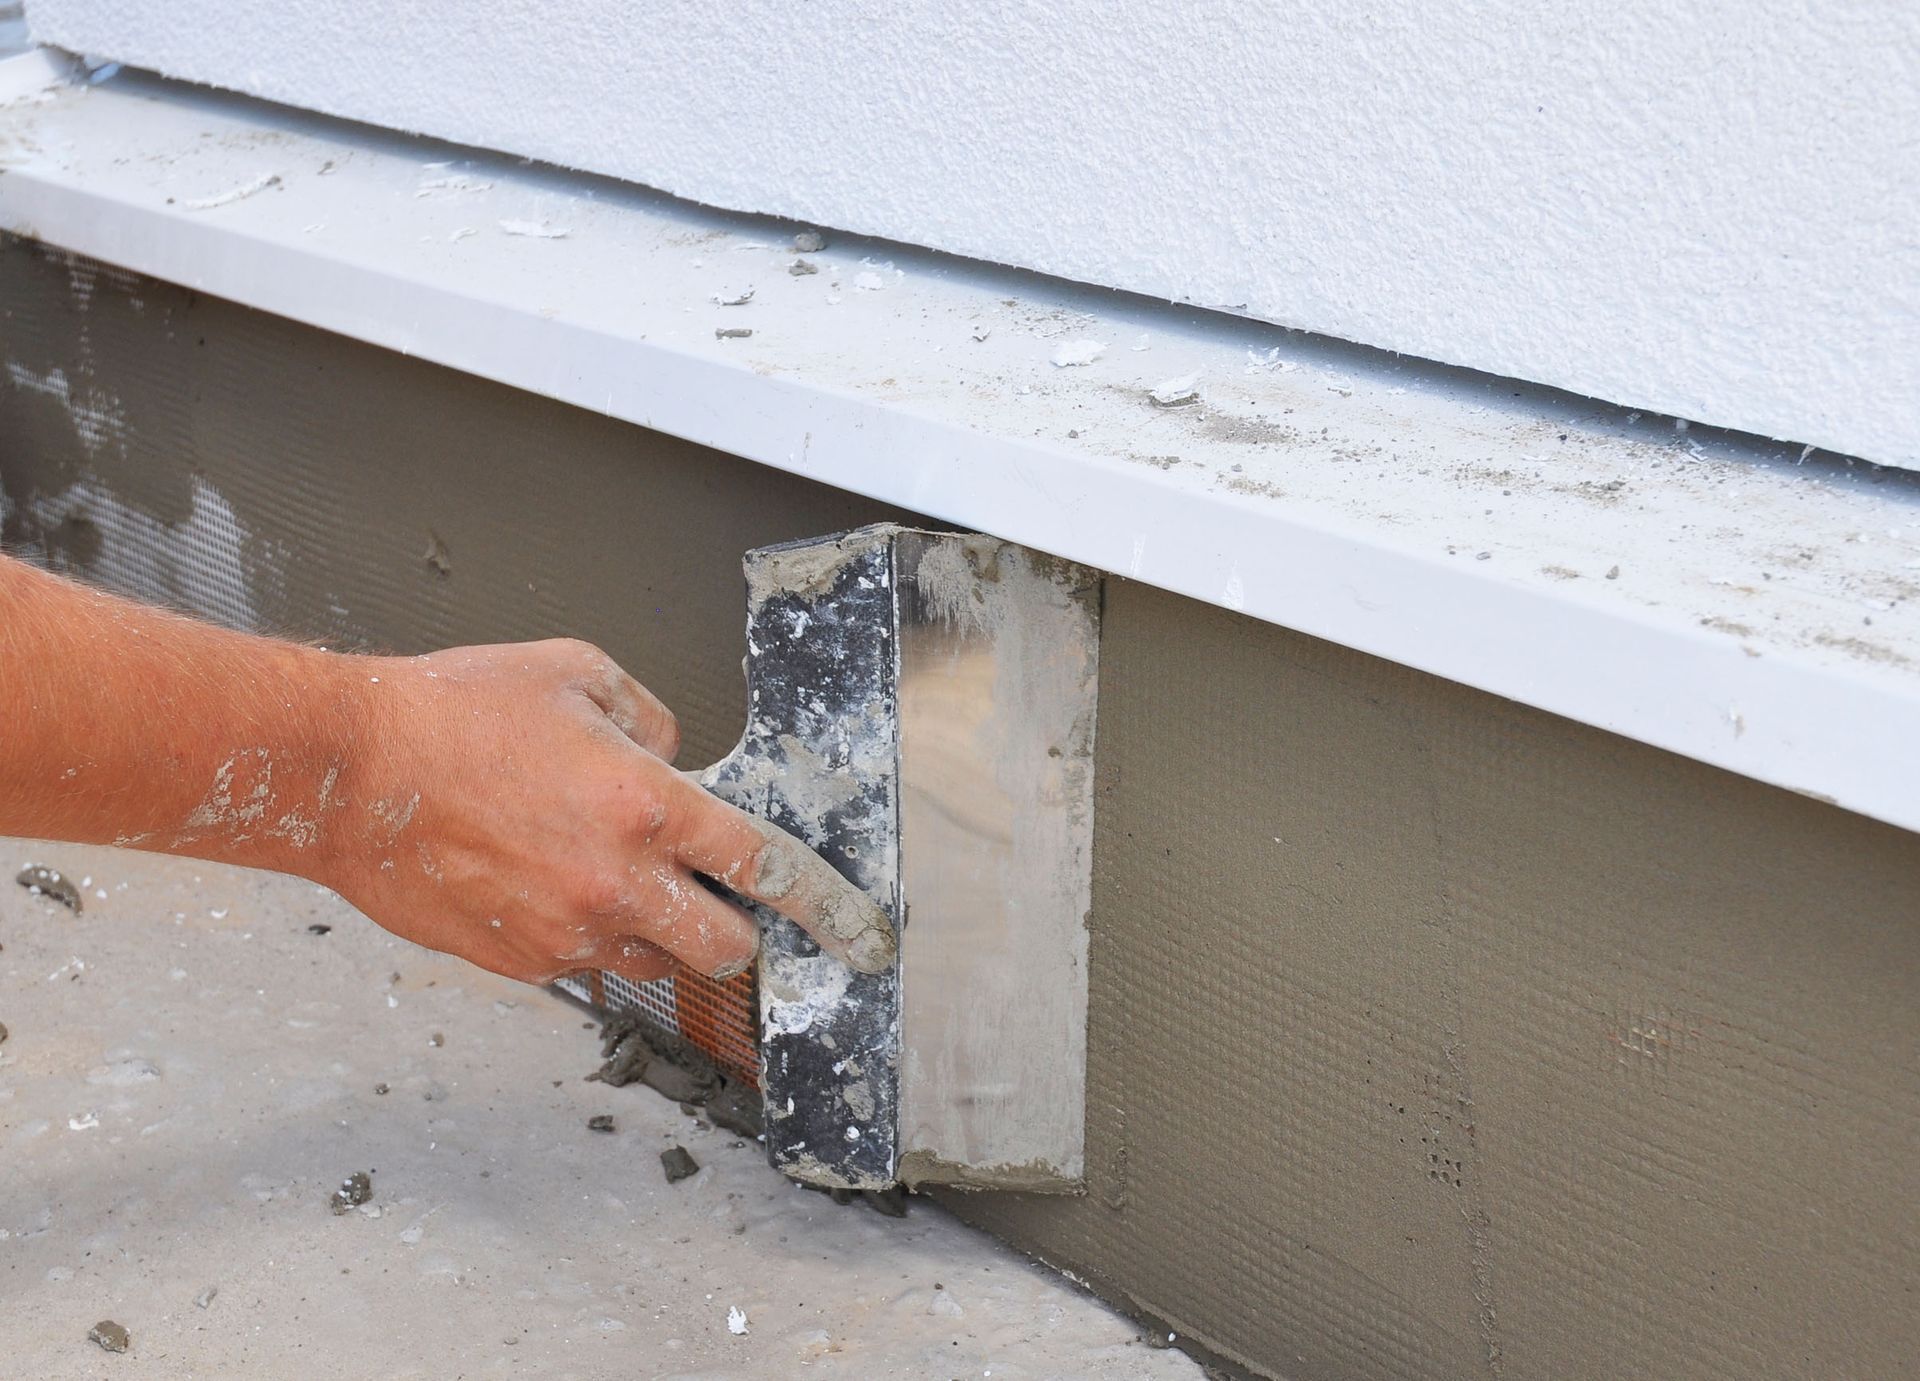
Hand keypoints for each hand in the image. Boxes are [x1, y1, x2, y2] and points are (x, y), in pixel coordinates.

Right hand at [319, 639, 894, 987]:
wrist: (344, 775)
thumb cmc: (449, 715)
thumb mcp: (573, 676)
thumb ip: (650, 718)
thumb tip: (673, 757)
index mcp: (643, 805)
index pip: (764, 866)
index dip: (821, 901)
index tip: (854, 926)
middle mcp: (615, 881)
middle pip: (725, 949)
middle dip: (737, 931)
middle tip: (718, 901)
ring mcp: (566, 932)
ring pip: (656, 964)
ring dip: (660, 935)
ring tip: (613, 881)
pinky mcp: (520, 962)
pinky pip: (585, 964)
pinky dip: (587, 936)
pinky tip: (547, 886)